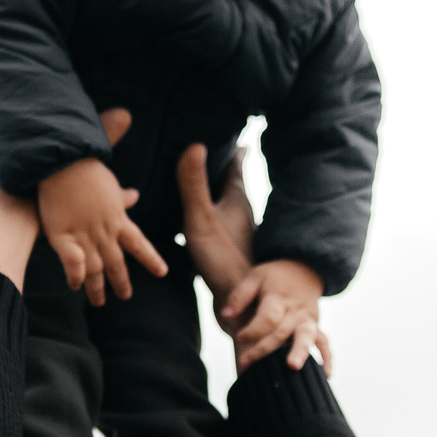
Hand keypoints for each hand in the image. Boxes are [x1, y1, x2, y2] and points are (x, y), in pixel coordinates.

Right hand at [39, 155, 167, 305]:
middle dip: (121, 281)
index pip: (140, 244)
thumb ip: (120, 196)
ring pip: (95, 268)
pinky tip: (74, 286)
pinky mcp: (61, 235)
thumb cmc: (84, 167)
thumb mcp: (108, 183)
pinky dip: (75, 275)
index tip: (162, 272)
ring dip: (97, 287)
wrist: (61, 160)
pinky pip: (71, 262)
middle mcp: (105, 231)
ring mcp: (84, 235)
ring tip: (98, 302)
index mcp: (118, 218)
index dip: (151, 259)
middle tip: (126, 297)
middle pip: (116, 262)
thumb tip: (135, 195)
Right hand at [175, 142, 257, 302]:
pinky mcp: (230, 252)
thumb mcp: (202, 220)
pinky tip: (194, 226)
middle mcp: (241, 214)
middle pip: (232, 183)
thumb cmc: (225, 261)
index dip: (233, 147)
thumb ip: (194, 186)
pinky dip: (208, 218)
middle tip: (214, 149)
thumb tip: (194, 145)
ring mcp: (237, 234)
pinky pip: (218, 226)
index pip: (236, 164)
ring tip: (201, 182)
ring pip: (226, 205)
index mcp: (237, 200)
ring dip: (215, 193)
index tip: (231, 129)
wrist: (242, 307)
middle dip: (223, 166)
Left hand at [224, 258, 330, 373]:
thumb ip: (239, 295)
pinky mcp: (315, 326)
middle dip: (263, 348)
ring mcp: (308, 319)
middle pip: (282, 331)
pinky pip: (324, 342)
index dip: (253, 329)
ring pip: (306, 336)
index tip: (239, 338)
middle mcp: (295, 310)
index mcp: (278, 297)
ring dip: (300, 351)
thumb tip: (225, 314)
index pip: (268, 317)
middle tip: (245, 362)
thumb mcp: (255, 277)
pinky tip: (325, 375)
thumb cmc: (273, 277)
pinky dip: (327, 358)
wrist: (303, 268)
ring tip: (293, 366)